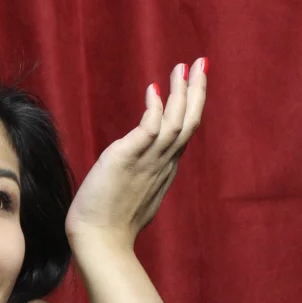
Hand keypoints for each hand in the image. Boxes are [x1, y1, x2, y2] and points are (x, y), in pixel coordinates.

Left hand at [64, 59, 206, 250]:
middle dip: (197, 90)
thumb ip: (142, 173)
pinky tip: (153, 91)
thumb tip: (139, 164)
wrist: (99, 241)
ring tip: (182, 68)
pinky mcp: (126, 160)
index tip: (193, 81)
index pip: (185, 131)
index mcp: (164, 169)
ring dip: (181, 93)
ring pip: (176, 122)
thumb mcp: (135, 192)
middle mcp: (162, 164)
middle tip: (202, 62)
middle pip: (189, 121)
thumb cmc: (111, 222)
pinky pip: (148, 130)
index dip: (192, 105)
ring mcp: (147, 162)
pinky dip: (155, 109)